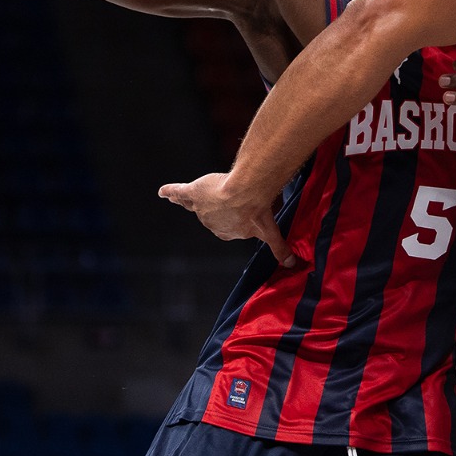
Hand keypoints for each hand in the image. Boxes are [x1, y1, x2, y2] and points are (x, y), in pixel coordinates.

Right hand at [159, 173, 295, 265]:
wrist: (246, 194)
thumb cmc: (258, 210)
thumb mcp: (271, 230)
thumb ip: (279, 247)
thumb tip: (293, 263)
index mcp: (228, 231)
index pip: (227, 227)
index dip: (232, 220)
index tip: (236, 214)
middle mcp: (213, 222)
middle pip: (212, 215)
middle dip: (217, 208)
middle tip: (223, 198)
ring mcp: (202, 209)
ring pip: (196, 205)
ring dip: (192, 201)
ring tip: (186, 197)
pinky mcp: (195, 194)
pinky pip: (179, 194)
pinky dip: (170, 192)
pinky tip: (162, 192)